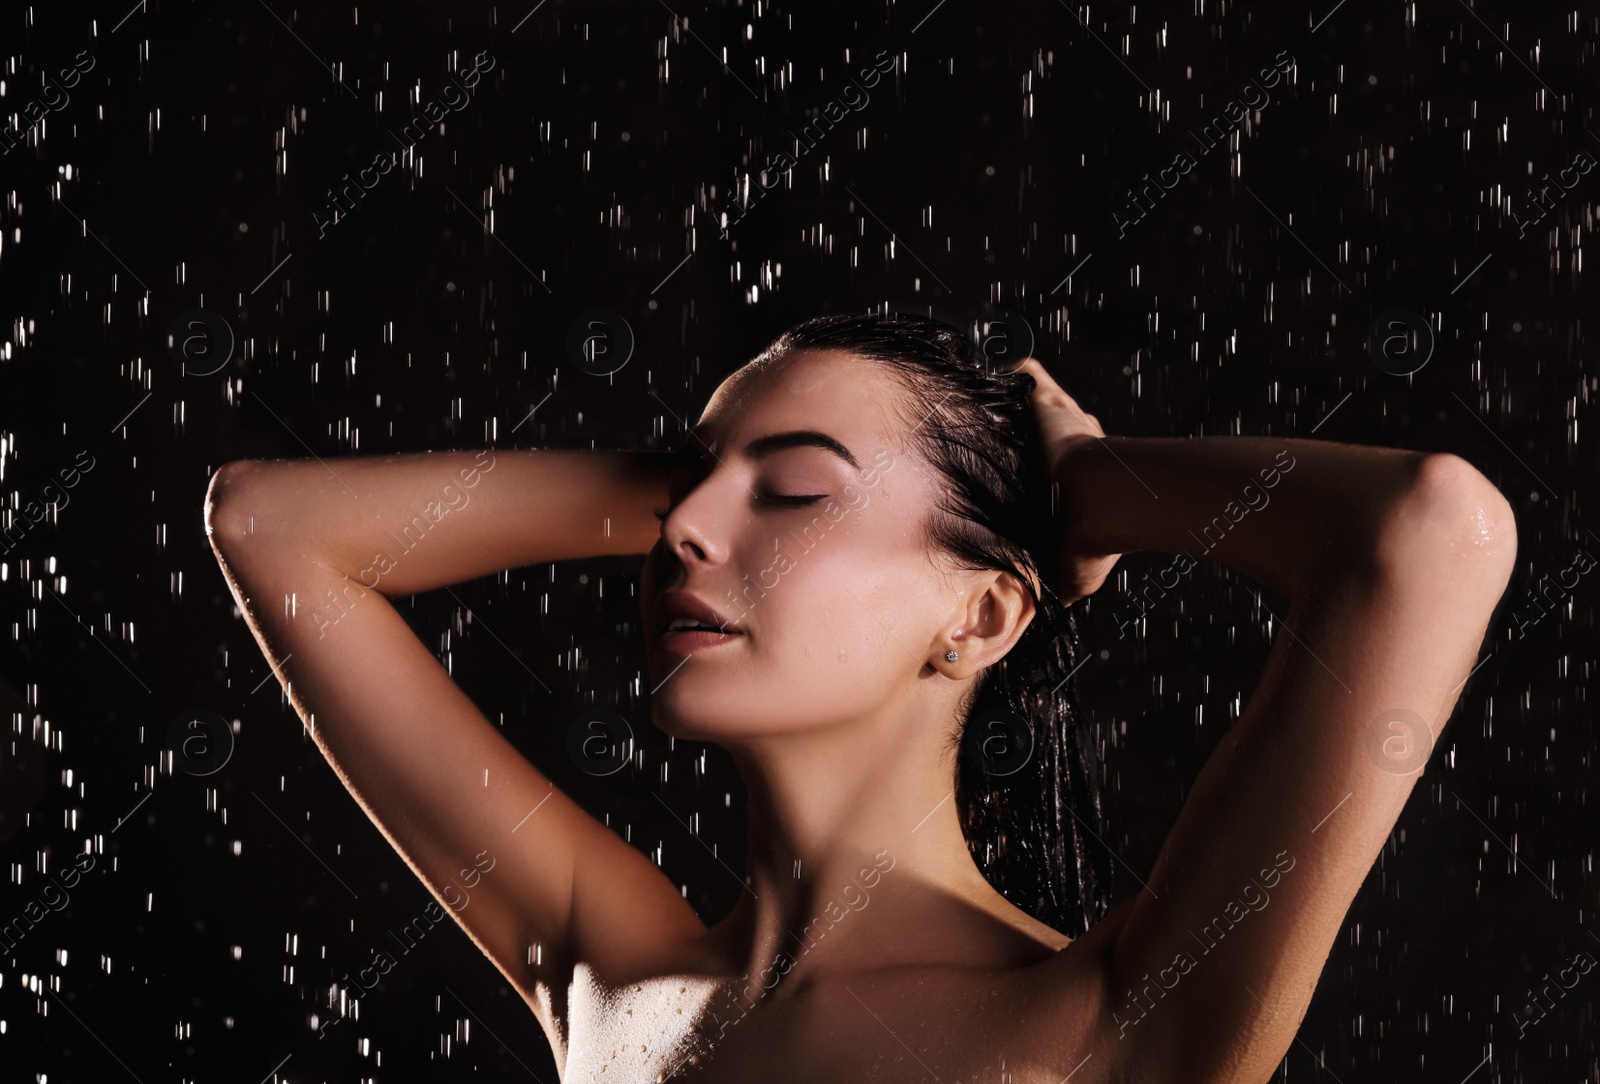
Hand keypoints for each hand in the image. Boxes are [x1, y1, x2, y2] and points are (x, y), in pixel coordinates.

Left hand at [1011, 357, 1121, 605]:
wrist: (1107, 497)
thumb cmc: (1096, 537)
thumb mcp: (1075, 574)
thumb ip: (1061, 584)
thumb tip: (1051, 609)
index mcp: (1082, 482)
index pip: (1063, 470)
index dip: (1051, 471)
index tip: (1040, 474)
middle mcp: (1077, 448)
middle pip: (1053, 433)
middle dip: (1038, 431)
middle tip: (1013, 432)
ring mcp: (1065, 426)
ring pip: (1041, 405)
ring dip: (1024, 400)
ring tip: (995, 394)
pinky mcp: (1052, 407)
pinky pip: (1031, 379)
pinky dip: (1019, 368)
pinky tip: (1000, 359)